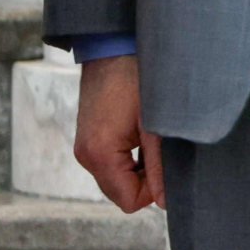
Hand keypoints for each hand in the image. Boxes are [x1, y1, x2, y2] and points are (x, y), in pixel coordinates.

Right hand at [73, 52, 163, 213]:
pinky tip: (139, 134)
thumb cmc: (136, 80)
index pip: (129, 201)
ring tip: (149, 138)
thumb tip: (165, 201)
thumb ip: (158, 168)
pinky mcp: (88, 138)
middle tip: (159, 148)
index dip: (152, 190)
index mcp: (99, 155)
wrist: (112, 47)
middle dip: (144, 179)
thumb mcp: (155, 126)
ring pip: (116, 179)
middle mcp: (85, 155)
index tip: (164, 163)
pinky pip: (110, 163)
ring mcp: (84, 147)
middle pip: (120, 193)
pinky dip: (128, 158)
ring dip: (137, 167)